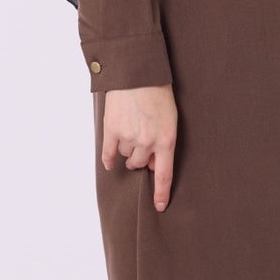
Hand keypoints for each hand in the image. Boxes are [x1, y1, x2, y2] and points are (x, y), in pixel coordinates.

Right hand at [102, 84, 176, 210]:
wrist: (138, 72)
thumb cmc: (159, 93)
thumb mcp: (170, 118)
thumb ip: (164, 142)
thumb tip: (155, 164)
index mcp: (166, 140)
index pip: (164, 174)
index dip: (161, 193)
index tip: (159, 206)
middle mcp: (147, 142)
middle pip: (140, 163)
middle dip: (141, 157)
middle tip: (142, 142)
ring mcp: (128, 137)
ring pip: (125, 156)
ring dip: (128, 149)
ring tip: (131, 129)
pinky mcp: (111, 130)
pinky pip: (108, 153)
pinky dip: (108, 158)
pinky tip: (109, 162)